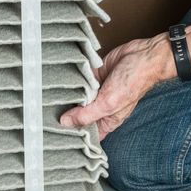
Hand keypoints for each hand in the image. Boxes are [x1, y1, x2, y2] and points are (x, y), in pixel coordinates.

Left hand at [60, 34, 174, 140]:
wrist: (142, 55)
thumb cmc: (134, 82)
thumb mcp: (108, 103)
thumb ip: (86, 114)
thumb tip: (65, 122)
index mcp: (106, 120)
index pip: (86, 133)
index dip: (73, 135)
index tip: (56, 133)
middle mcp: (100, 107)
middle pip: (77, 115)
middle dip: (65, 114)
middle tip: (48, 114)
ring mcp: (96, 91)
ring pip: (75, 97)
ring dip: (66, 95)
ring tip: (50, 97)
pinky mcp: (93, 75)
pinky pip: (77, 80)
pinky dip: (71, 80)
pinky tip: (61, 81)